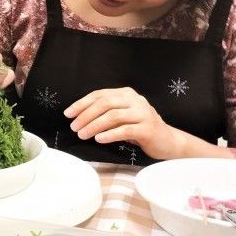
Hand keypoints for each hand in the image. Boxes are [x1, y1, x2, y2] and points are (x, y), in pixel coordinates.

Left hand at [64, 87, 182, 159]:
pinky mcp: (148, 129)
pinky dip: (109, 135)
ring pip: (113, 116)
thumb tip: (78, 117)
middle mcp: (136, 100)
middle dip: (86, 115)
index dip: (82, 104)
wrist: (167, 141)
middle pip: (105, 104)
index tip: (68, 114)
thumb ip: (106, 113)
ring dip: (94, 126)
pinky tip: (99, 139)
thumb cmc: (139, 128)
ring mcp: (143, 113)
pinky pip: (125, 130)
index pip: (100, 95)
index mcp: (126, 94)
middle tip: (74, 127)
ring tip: (82, 135)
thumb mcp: (122, 116)